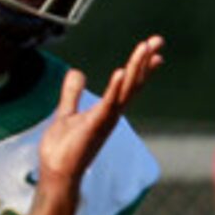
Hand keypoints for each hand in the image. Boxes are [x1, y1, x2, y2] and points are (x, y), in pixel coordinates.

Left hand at [38, 35, 164, 190]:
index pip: (128, 84)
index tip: (153, 49)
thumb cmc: (63, 150)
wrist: (55, 174)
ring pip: (126, 90)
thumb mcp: (66, 113)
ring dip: (135, 68)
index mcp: (106, 110)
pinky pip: (109, 104)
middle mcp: (111, 114)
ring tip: (144, 48)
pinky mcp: (95, 126)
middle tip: (158, 40)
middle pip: (133, 83)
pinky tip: (121, 72)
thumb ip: (72, 93)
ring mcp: (106, 120)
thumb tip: (76, 72)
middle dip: (145, 61)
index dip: (141, 66)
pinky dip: (115, 88)